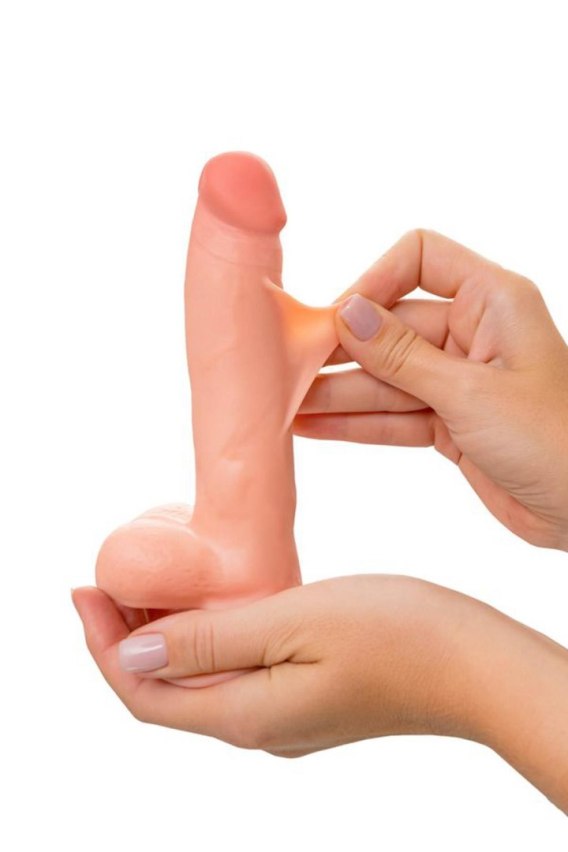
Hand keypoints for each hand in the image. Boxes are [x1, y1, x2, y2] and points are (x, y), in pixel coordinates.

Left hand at [72, 575, 567, 811]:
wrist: (473, 665)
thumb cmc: (395, 634)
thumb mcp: (292, 622)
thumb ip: (209, 642)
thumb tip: (132, 655)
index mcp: (245, 715)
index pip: (143, 694)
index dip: (102, 647)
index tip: (82, 590)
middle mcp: (257, 727)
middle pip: (164, 692)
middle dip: (124, 640)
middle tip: (109, 580)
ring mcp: (284, 717)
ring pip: (198, 681)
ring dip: (164, 638)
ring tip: (150, 584)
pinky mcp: (307, 698)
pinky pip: (233, 674)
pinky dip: (204, 640)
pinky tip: (212, 604)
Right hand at [295, 229, 567, 549]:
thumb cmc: (555, 440)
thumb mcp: (470, 393)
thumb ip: (402, 355)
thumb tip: (346, 314)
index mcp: (492, 301)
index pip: (420, 258)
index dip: (375, 280)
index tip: (338, 319)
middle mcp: (472, 333)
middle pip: (391, 327)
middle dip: (341, 351)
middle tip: (288, 369)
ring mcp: (458, 380)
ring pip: (386, 378)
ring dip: (339, 393)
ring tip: (287, 406)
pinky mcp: (450, 422)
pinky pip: (394, 415)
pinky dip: (357, 423)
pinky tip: (314, 426)